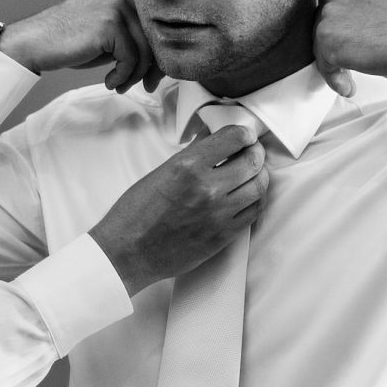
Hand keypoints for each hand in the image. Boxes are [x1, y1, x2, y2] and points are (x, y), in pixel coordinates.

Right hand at [0, 0, 163, 92]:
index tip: (153, 75)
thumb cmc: (72, 40)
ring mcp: (118, 6)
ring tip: (120, 84)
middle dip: (154, 68)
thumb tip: (165, 58)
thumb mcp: (111, 32)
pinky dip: (122, 76)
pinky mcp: (110, 24)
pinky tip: (109, 81)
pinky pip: (131, 58)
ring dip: (136, 75)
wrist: (36, 41)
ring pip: (147, 50)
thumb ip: (136, 35)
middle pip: (158, 36)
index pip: (160, 24)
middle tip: (146, 86)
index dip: (161, 54)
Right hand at [89, 125, 268, 294]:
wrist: (128, 253)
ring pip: (259, 186)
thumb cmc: (135, 213)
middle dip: (255, 152)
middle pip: (252, 161)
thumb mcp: (159, 173)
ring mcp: (218, 213)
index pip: (234, 137)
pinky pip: (254, 212)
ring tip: (251, 174)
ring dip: (259, 176)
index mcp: (186, 166)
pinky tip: (248, 196)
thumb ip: (191, 156)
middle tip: (251, 152)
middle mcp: (207, 188)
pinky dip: (256, 199)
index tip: (244, 136)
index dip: (244, 133)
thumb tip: (213, 140)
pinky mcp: (224, 235)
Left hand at [313, 0, 386, 97]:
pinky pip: (324, 65)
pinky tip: (350, 87)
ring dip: (335, 65)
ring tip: (352, 80)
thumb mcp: (379, 10)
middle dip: (335, 49)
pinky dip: (335, 79)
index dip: (341, 34)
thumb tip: (344, 36)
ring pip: (321, 46)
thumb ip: (357, 15)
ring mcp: (329, 14)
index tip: (352, 49)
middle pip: (322, 28)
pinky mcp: (326, 37)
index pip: (333, 11)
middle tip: (353, 66)